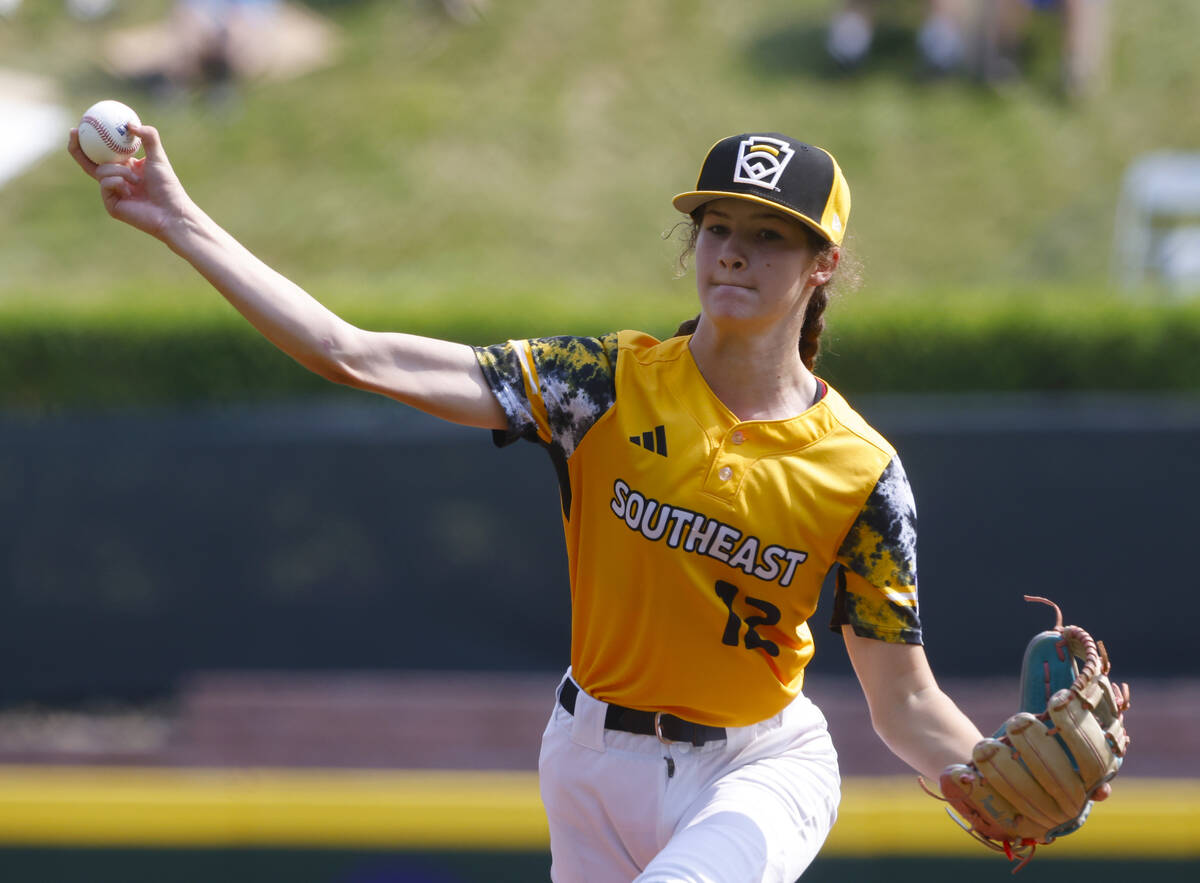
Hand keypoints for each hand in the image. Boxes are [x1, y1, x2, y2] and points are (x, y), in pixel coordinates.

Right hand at [68, 123, 191, 240]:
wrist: (171, 212)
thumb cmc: (168, 186)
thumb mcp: (158, 156)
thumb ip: (148, 137)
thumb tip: (129, 123)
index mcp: (125, 168)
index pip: (103, 152)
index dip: (91, 139)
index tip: (84, 121)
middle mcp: (116, 180)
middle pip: (89, 162)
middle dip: (77, 147)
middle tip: (74, 132)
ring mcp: (112, 193)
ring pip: (101, 171)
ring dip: (119, 171)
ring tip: (137, 181)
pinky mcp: (110, 205)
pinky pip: (105, 184)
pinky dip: (117, 182)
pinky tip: (130, 191)